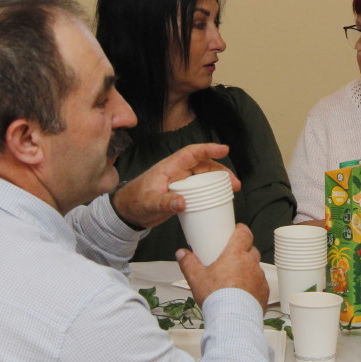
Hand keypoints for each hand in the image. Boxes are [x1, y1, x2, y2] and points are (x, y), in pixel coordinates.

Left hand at [112, 142, 240, 228]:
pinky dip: (212, 191)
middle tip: (234, 183)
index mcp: (169, 167)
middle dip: (221, 170)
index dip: (208, 149)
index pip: (191, 153)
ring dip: (219, 181)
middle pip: (203, 165)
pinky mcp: (181, 193)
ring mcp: (180, 182)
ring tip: (233, 189)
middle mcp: (177, 172)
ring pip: (204, 176)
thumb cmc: (134, 202)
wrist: (126, 212)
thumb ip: (165, 202)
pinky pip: (200, 188)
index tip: (225, 149)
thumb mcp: (149, 203)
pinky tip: (220, 198)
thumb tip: (183, 203)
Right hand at [177, 224, 268, 307]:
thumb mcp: (196, 278)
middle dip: (242, 252)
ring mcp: (259, 278)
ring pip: (255, 267)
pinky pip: (259, 283)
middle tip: (230, 259)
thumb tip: (182, 254)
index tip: (236, 231)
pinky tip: (242, 293)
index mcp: (235, 254)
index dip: (240, 230)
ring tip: (234, 279)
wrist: (232, 318)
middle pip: (250, 250)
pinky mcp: (264, 292)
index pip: (244, 233)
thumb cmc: (217, 298)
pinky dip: (252, 285)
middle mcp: (250, 263)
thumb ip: (188, 263)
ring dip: (247, 270)